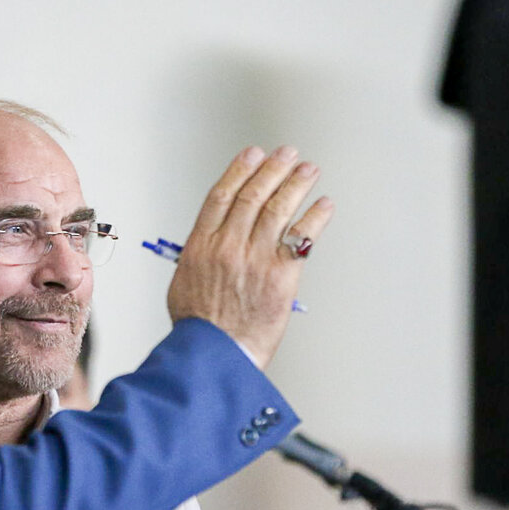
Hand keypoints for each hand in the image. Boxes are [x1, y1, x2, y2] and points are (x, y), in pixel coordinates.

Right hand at [167, 145, 333, 368]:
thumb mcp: (184, 283)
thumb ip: (201, 257)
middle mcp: (228, 245)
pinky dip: (315, 218)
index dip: (239, 170)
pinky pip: (301, 238)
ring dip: (296, 185)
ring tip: (309, 170)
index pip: (222, 196)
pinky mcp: (280, 275)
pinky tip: (324, 204)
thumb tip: (211, 244)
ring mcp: (255, 258)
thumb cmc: (199, 328)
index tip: (253, 154)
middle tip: (286, 154)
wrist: (214, 354)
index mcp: (201, 245)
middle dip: (272, 170)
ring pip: (278, 209)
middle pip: (253, 195)